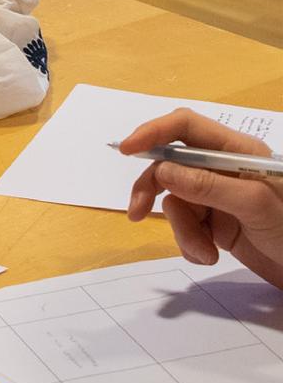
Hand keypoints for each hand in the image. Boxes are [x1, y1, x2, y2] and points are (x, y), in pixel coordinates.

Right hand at [122, 109, 282, 287]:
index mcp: (236, 150)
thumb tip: (163, 171)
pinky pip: (184, 227)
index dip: (153, 132)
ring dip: (183, 231)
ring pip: (175, 203)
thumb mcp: (253, 204)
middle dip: (153, 189)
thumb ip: (208, 186)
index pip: (186, 127)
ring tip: (206, 252)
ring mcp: (216, 196)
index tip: (127, 150)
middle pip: (170, 165)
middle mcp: (222, 168)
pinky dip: (190, 244)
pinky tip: (210, 256)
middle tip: (136, 212)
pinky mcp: (214, 223)